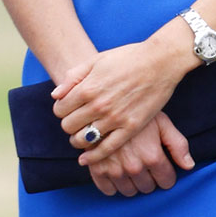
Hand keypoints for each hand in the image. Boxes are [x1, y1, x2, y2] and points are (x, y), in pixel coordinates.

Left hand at [51, 39, 185, 165]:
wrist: (160, 61)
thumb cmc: (128, 57)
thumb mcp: (97, 60)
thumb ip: (73, 76)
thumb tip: (55, 95)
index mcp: (88, 87)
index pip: (60, 109)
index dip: (61, 110)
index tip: (68, 109)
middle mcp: (99, 105)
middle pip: (68, 126)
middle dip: (69, 124)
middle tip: (76, 121)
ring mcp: (115, 118)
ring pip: (83, 140)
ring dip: (78, 140)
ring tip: (83, 135)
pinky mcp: (130, 128)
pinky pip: (106, 149)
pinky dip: (93, 157)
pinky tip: (86, 159)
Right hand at [87, 113, 194, 196]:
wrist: (104, 103)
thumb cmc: (136, 110)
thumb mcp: (161, 122)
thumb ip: (177, 144)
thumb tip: (189, 166)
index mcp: (152, 156)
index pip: (166, 181)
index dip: (166, 174)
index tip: (161, 165)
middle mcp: (134, 167)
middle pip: (148, 188)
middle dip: (149, 178)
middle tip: (144, 163)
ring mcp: (114, 170)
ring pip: (129, 192)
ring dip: (132, 182)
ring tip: (130, 165)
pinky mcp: (97, 170)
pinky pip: (108, 191)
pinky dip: (112, 184)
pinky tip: (115, 170)